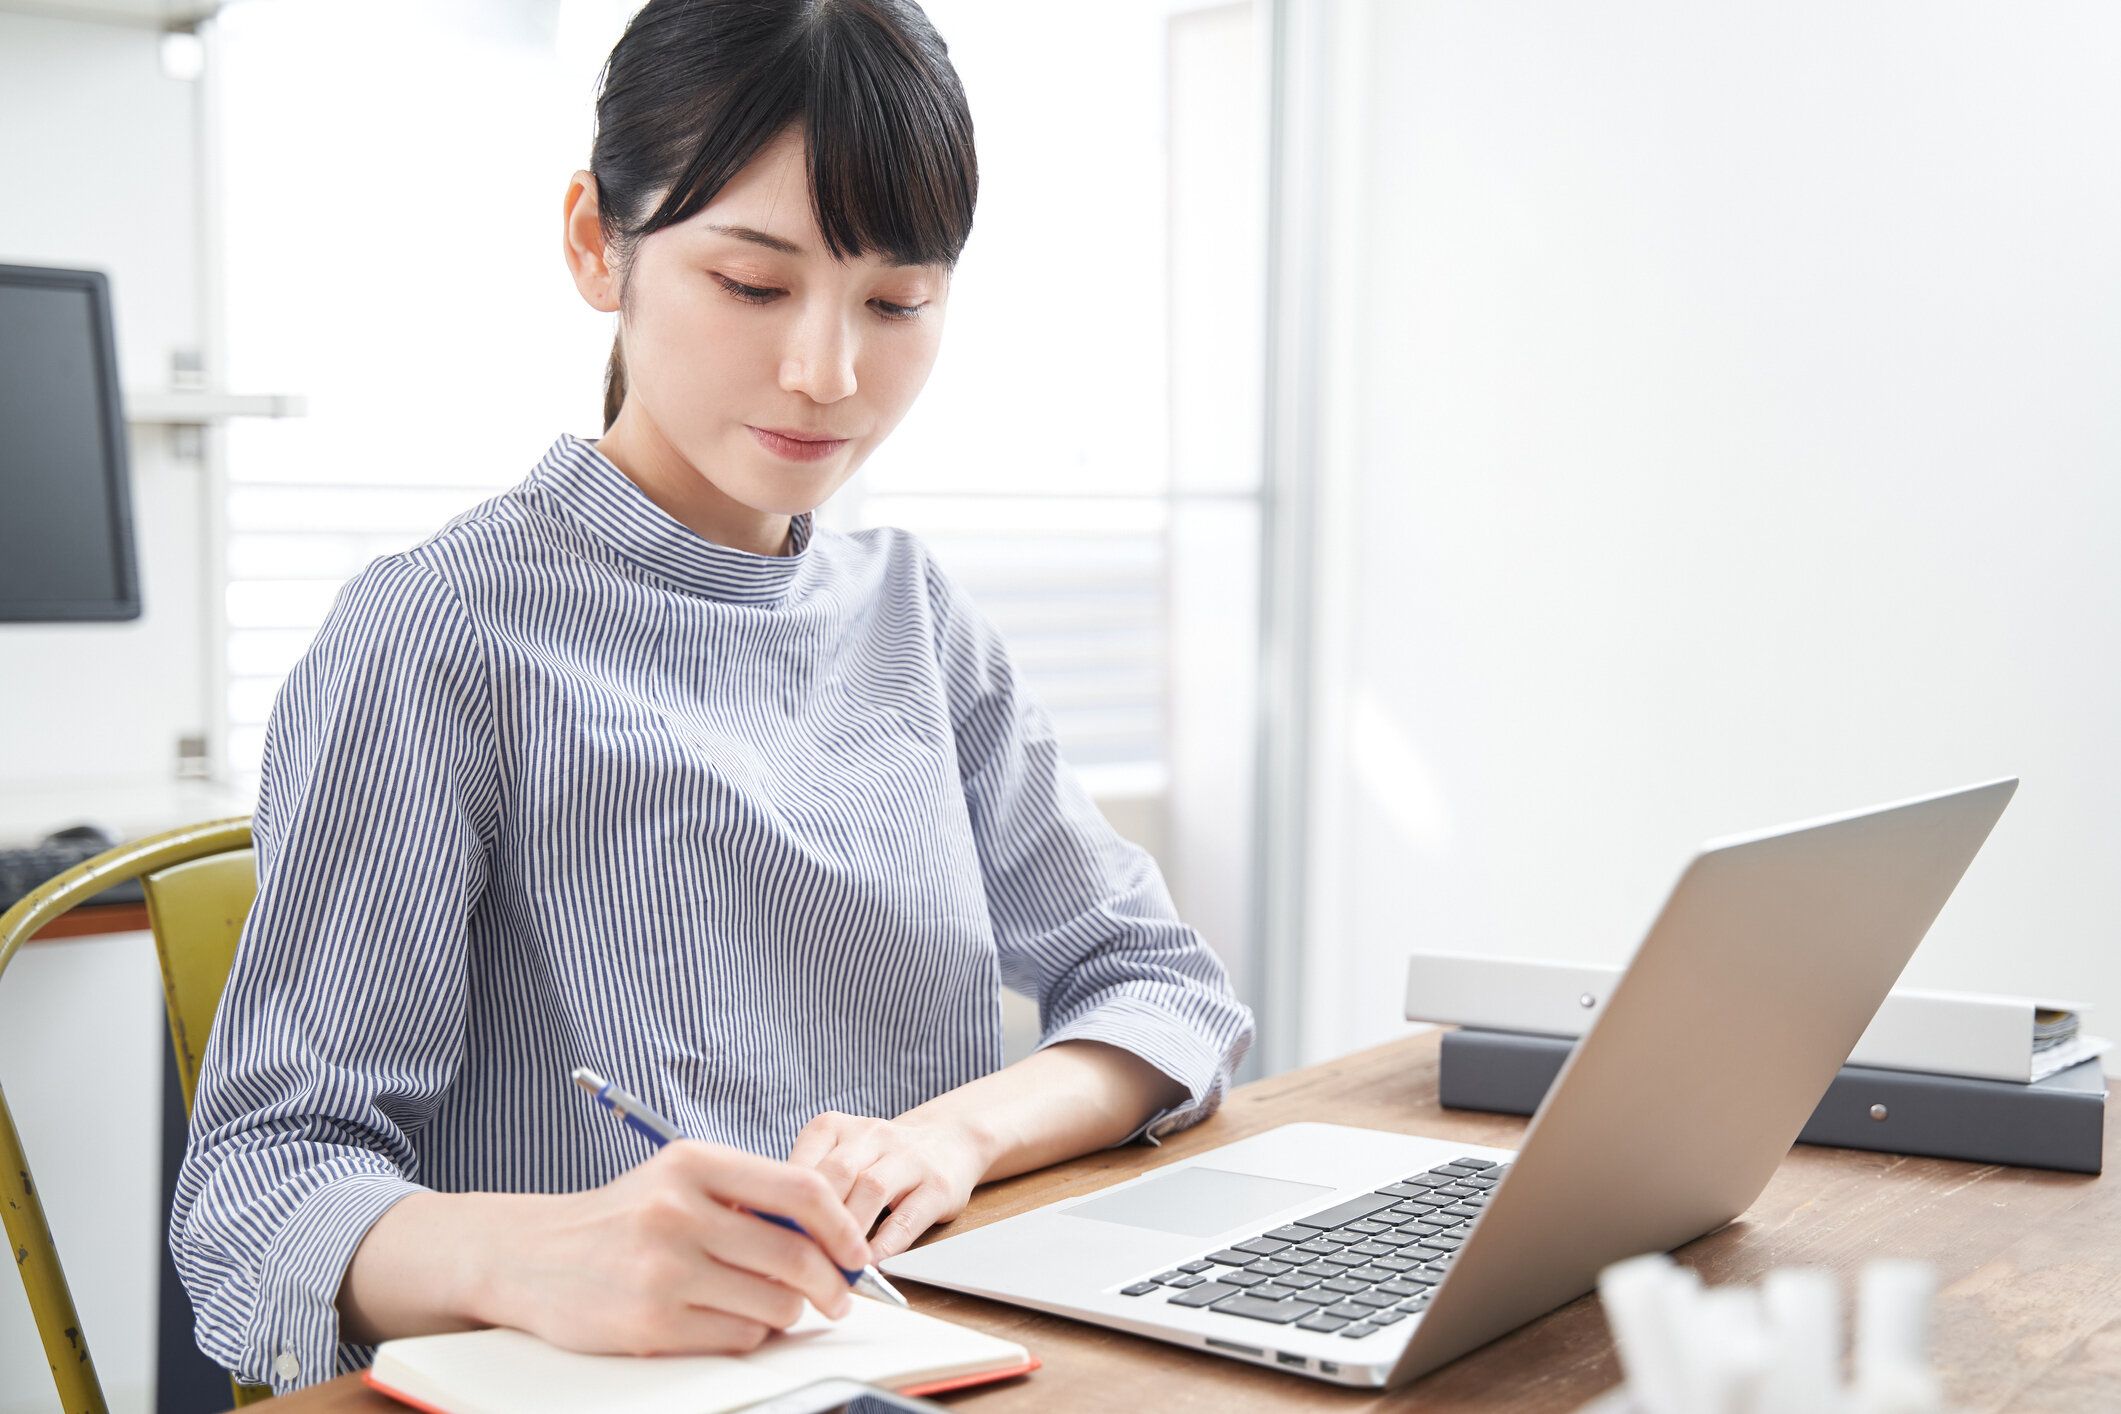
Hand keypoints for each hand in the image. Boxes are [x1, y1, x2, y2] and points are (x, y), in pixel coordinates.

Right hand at [482, 1139, 872, 1356]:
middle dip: (830, 1284)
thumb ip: (750, 1199)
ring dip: (787, 1312)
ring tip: (771, 1304)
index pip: (800, 1190)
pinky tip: (729, 1319)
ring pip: (774, 1303)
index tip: (856, 1251)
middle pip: (796, 1255)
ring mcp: (663, 1269)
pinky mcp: (651, 1323)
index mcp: (693, 1163)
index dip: (843, 1226)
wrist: (530, 1255)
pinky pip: (739, 1336)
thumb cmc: (623, 1218)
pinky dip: (749, 1333)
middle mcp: (678, 1210)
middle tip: (838, 1297)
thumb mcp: (680, 1181)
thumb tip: (831, 1237)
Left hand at [787, 1111, 994, 1258]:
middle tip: (797, 1262)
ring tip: (831, 1270)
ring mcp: (908, 1157)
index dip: (784, 1207)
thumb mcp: (836, 1158)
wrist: (947, 1139)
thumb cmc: (875, 1161)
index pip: (801, 1164)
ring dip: (849, 1234)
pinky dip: (885, 1245)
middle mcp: (871, 1134)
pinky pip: (908, 1217)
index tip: (769, 1244)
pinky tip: (869, 1266)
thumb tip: (762, 1235)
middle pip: (835, 1175)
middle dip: (815, 1221)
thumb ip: (804, 1190)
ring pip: (871, 1190)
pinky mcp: (938, 1185)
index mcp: (833, 1127)